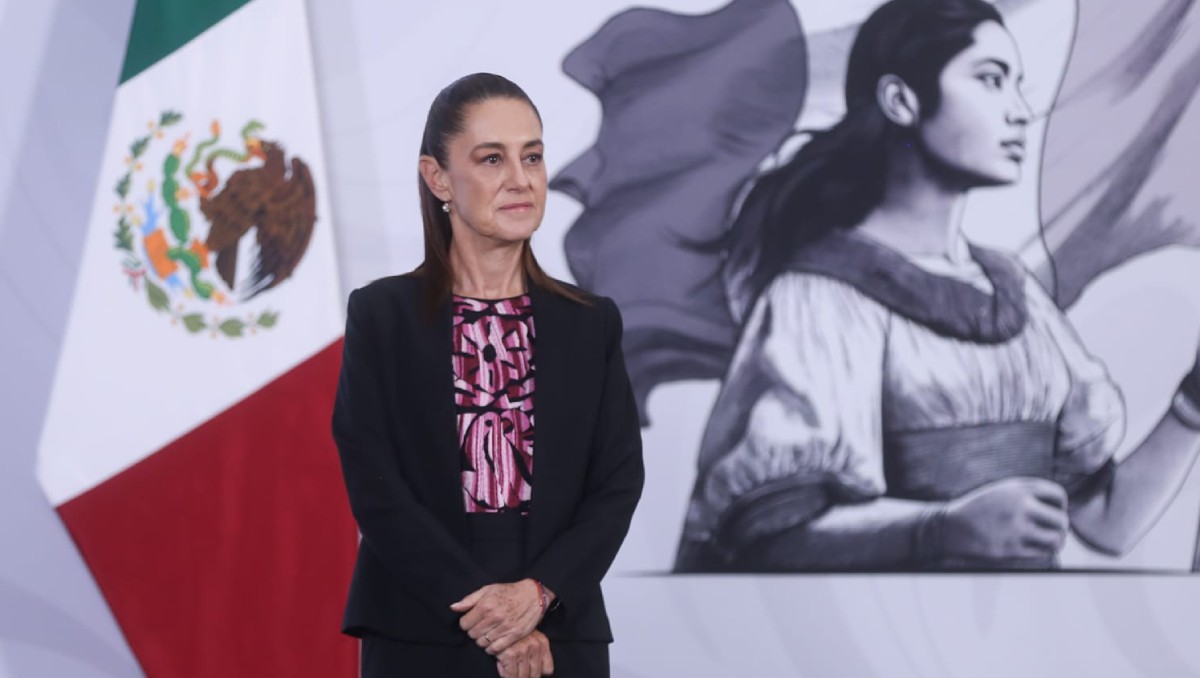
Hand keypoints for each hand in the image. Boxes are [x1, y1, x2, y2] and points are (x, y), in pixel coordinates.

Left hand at [450, 579, 541, 654]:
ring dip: (483, 640)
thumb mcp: (488, 590)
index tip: (472, 621)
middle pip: (473, 634)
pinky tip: (494, 640)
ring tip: (488, 633)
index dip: (466, 623)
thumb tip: (453, 608)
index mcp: (486, 605)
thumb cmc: (508, 592)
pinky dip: (492, 648)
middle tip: (481, 627)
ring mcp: (505, 627)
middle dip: (474, 632)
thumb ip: (469, 600)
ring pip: (483, 643)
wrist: (533, 595)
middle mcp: (494, 616)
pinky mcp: (514, 635)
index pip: (465, 624)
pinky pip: (496, 648)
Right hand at [496, 630, 553, 677]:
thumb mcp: (530, 636)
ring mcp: (523, 651)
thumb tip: (541, 671)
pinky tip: (502, 664)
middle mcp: (535, 646)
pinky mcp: (510, 655)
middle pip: (535, 675)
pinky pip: (511, 675)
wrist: (495, 621)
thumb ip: (537, 651)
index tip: (530, 669)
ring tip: (509, 664)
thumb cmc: (512, 631)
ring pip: (523, 677)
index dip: (538, 671)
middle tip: (517, 666)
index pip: (547, 670)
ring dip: (515, 674)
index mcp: (542, 642)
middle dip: (526, 673)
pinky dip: (505, 673)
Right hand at [942, 477, 1068, 560]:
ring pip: (1056, 539)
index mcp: (1018, 489)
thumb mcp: (1001, 491)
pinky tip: (1035, 548)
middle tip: (1052, 530)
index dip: (1060, 505)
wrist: (950, 527)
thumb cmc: (979, 509)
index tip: (1052, 511)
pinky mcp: (1011, 549)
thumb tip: (1060, 507)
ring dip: (1056, 542)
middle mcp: (1019, 507)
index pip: (1058, 495)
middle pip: (1061, 520)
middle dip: (1060, 527)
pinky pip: (1042, 553)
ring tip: (1048, 541)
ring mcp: (1016, 529)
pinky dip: (1043, 552)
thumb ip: (1028, 493)